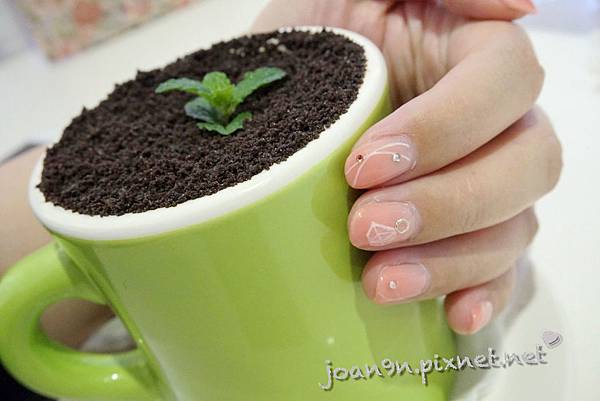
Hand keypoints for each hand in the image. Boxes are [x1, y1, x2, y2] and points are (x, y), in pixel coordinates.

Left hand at [253, 0, 561, 333]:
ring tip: (380, 281)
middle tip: (366, 227)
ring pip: (513, 227)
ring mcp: (483, 182)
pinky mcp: (463, 234)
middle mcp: (492, 123)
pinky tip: (454, 315)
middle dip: (448, 204)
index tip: (367, 164)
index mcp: (471, 56)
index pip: (504, 83)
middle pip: (525, 165)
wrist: (274, 100)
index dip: (448, 128)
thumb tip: (520, 7)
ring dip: (452, 260)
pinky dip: (481, 292)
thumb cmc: (311, 44)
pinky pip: (498, 269)